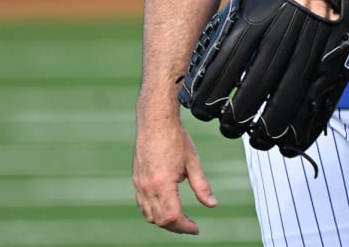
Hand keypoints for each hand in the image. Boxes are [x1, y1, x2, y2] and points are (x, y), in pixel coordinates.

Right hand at [133, 118, 216, 233]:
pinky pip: (143, 205)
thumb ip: (202, 186)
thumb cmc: (174, 138)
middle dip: (176, 227)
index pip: (172, 216)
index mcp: (163, 183)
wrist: (155, 121)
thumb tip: (211, 204)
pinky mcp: (137, 180)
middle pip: (160, 220)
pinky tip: (166, 207)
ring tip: (180, 218)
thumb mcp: (193, 162)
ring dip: (164, 221)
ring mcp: (140, 184)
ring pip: (149, 215)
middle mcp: (148, 186)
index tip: (196, 228)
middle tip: (191, 225)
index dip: (185, 227)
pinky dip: (154, 212)